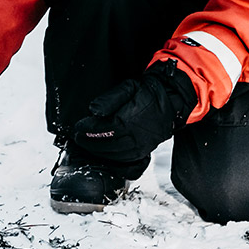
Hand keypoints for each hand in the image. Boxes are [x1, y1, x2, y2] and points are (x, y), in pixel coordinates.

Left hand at [70, 60, 196, 162]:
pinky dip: (112, 159)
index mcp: (131, 119)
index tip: (78, 128)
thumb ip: (109, 99)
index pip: (104, 129)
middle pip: (107, 145)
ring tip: (87, 145)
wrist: (170, 101)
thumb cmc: (148, 92)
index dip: (88, 130)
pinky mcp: (145, 152)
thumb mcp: (128, 87)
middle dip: (89, 142)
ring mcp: (142, 146)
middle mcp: (137, 136)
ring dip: (98, 152)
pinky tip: (103, 153)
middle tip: (78, 138)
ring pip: (115, 155)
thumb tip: (93, 110)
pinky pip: (126, 161)